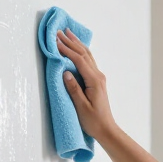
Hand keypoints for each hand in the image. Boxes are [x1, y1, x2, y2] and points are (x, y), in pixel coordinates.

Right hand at [55, 28, 117, 144]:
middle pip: (84, 54)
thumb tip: (65, 72)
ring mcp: (99, 78)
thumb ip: (73, 88)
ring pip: (88, 56)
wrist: (106, 129)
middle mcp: (98, 76)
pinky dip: (81, 52)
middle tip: (60, 31)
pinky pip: (88, 61)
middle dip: (71, 42)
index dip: (66, 50)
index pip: (78, 60)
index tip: (55, 41)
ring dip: (77, 44)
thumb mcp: (81, 106)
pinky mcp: (97, 81)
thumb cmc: (93, 121)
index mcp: (94, 80)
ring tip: (68, 33)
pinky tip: (77, 48)